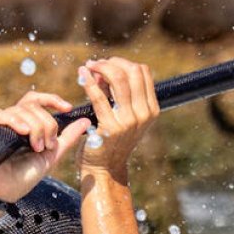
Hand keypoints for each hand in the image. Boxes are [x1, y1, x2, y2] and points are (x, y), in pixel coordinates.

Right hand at [0, 92, 90, 201]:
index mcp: (26, 124)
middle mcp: (12, 122)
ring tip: (36, 147)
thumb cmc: (23, 177)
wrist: (2, 194)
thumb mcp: (51, 155)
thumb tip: (86, 121)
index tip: (68, 108)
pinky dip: (13, 120)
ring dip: (34, 126)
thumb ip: (67, 138)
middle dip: (46, 123)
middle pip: (32, 105)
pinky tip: (22, 131)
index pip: (37, 101)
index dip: (52, 100)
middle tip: (47, 145)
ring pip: (19, 110)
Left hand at [77, 58, 159, 180]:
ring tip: (88, 67)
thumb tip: (104, 70)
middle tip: (96, 64)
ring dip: (101, 68)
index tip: (108, 65)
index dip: (124, 63)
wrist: (105, 170)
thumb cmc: (112, 142)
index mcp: (151, 110)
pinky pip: (98, 96)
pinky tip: (82, 74)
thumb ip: (118, 95)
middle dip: (112, 62)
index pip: (143, 72)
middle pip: (132, 71)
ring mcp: (129, 121)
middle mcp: (144, 114)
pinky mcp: (110, 127)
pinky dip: (89, 82)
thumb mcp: (124, 117)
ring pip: (118, 79)